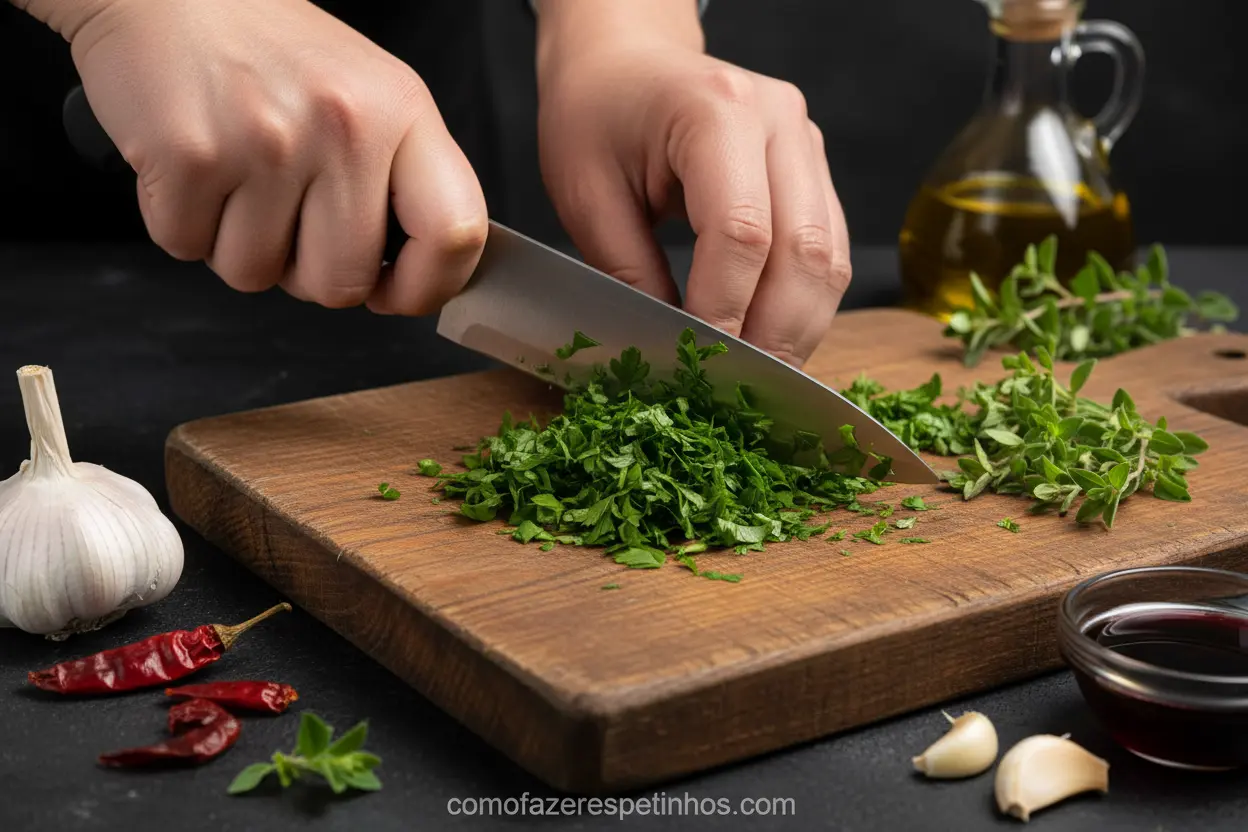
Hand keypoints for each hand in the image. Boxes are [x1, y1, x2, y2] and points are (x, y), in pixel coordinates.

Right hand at [31, 0, 486, 312]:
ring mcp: (265, 143)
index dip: (428, 287)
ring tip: (236, 176)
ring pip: (257, 276)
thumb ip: (401, 181)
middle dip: (308, 273)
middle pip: (342, 284)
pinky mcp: (189, 156)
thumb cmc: (269, 51)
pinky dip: (182, 221)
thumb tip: (416, 278)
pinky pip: (188, 247)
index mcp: (401, 111)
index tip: (398, 293)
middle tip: (290, 217)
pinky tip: (195, 166)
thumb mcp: (368, 95)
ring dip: (238, 244)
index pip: (455, 233)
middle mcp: (343, 126)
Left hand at [534, 1, 849, 366]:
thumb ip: (628, 273)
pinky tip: (771, 338)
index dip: (726, 310)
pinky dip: (804, 304)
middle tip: (740, 393)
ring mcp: (806, 142)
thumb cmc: (595, 114)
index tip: (699, 364)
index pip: (743, 233)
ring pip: (831, 258)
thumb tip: (668, 352)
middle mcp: (779, 121)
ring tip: (758, 378)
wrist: (624, 57)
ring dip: (799, 329)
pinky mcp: (814, 168)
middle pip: (806, 252)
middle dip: (775, 335)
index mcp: (716, 112)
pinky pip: (828, 250)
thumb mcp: (585, 194)